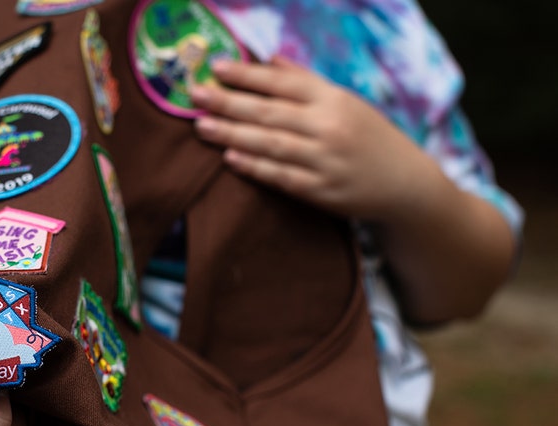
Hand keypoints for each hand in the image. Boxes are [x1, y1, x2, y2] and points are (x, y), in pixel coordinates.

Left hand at [190, 56, 514, 323]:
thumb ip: (305, 82)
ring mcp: (325, 160)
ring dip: (232, 134)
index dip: (246, 75)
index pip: (281, 82)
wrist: (405, 183)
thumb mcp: (344, 101)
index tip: (215, 67)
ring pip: (271, 144)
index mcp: (332, 99)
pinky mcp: (322, 191)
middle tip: (194, 94)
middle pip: (269, 112)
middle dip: (228, 102)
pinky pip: (281, 177)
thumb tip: (270, 59)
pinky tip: (230, 159)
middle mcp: (328, 126)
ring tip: (201, 126)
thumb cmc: (367, 137)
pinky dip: (255, 168)